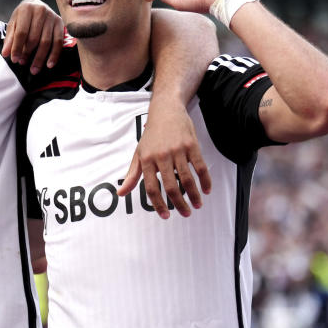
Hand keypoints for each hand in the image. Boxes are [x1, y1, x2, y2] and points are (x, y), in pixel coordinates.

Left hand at [1, 0, 63, 73]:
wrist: (37, 5)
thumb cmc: (23, 17)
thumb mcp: (14, 24)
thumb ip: (10, 39)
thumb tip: (6, 54)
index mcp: (26, 9)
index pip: (21, 32)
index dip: (17, 47)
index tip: (14, 60)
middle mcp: (40, 10)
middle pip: (34, 38)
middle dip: (28, 53)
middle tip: (23, 63)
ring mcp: (52, 16)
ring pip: (46, 42)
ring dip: (40, 58)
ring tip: (33, 69)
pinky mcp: (60, 23)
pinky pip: (58, 42)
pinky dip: (54, 55)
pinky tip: (49, 65)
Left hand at [117, 103, 210, 218]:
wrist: (166, 111)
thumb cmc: (151, 136)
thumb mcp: (138, 154)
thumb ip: (132, 175)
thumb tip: (121, 193)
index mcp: (146, 160)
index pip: (151, 188)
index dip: (158, 204)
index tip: (166, 216)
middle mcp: (161, 156)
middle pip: (170, 186)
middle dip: (179, 204)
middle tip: (185, 214)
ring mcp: (177, 150)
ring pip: (186, 179)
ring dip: (194, 195)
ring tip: (197, 205)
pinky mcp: (191, 145)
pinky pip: (200, 167)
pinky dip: (205, 180)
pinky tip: (207, 190)